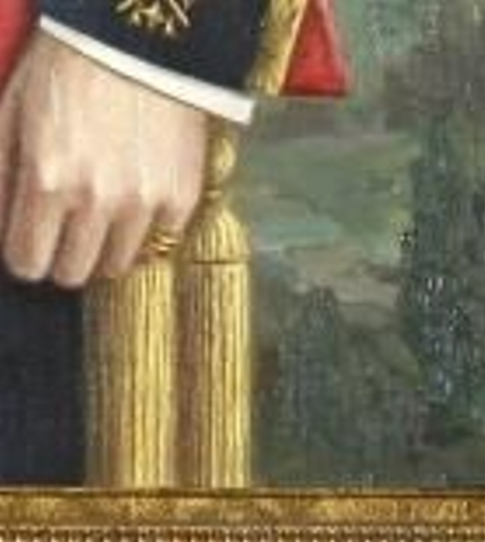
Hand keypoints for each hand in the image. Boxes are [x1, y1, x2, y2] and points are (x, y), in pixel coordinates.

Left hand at [0, 34, 209, 285]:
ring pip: (114, 266)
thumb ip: (0, 176)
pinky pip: (155, 242)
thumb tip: (0, 226)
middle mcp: (97, 201)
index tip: (26, 243)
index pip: (27, 261)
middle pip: (71, 274)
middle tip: (61, 229)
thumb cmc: (66, 65)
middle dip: (60, 256)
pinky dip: (141, 228)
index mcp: (47, 178)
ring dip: (101, 246)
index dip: (22, 255)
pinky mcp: (179, 201)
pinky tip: (133, 192)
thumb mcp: (12, 112)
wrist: (137, 37)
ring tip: (99, 209)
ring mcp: (143, 205)